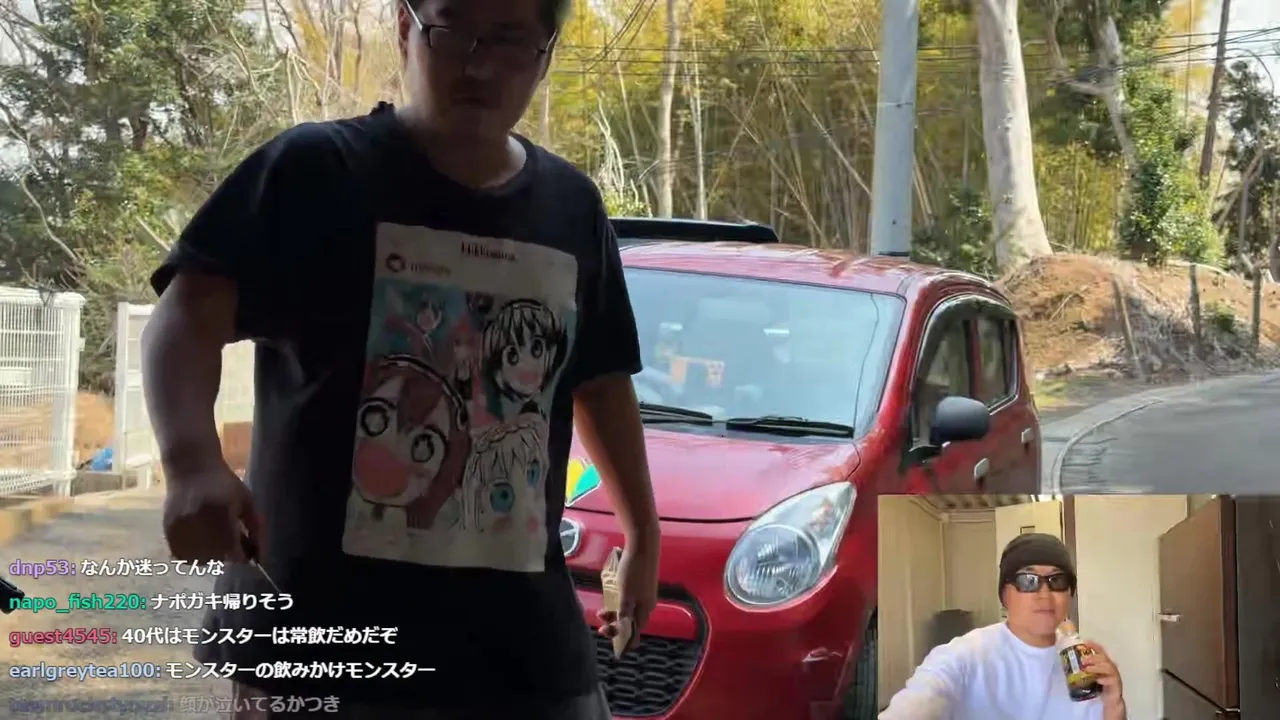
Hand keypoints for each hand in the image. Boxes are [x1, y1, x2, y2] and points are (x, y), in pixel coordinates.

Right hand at [163, 461, 261, 564]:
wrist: (191, 468)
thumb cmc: (224, 484)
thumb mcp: (247, 502)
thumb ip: (256, 530)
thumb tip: (260, 559)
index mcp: (221, 513)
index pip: (234, 552)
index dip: (243, 555)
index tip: (247, 549)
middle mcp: (198, 523)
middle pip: (218, 557)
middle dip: (229, 553)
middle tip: (230, 538)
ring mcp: (180, 528)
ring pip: (200, 560)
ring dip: (212, 555)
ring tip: (214, 538)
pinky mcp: (168, 531)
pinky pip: (183, 556)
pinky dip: (194, 554)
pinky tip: (200, 540)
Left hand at [596, 536, 658, 652]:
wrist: (643, 545)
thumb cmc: (633, 571)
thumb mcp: (625, 595)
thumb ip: (624, 614)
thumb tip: (622, 631)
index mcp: (645, 609)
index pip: (636, 632)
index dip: (624, 640)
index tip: (611, 642)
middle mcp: (647, 604)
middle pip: (631, 622)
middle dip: (615, 626)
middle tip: (600, 626)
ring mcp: (645, 594)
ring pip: (629, 611)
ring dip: (615, 615)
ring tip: (601, 612)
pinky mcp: (641, 584)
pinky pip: (629, 601)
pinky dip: (619, 604)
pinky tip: (610, 598)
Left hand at [1083, 641, 1124, 717]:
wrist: (1109, 701)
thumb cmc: (1098, 686)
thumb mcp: (1088, 675)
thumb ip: (1081, 668)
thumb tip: (1065, 661)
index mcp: (1103, 663)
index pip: (1099, 650)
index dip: (1093, 645)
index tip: (1085, 642)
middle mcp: (1110, 667)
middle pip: (1104, 658)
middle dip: (1093, 657)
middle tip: (1083, 660)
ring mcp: (1114, 676)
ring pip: (1108, 668)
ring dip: (1097, 667)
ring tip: (1087, 669)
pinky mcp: (1116, 685)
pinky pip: (1112, 680)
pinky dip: (1105, 679)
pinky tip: (1098, 680)